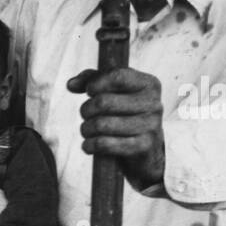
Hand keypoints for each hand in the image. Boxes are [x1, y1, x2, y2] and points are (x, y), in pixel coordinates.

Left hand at [67, 65, 164, 189]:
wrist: (147, 149)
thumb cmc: (125, 113)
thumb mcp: (114, 91)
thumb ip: (92, 80)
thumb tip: (71, 84)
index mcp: (149, 84)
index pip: (117, 76)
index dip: (96, 83)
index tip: (89, 91)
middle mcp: (154, 103)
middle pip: (103, 102)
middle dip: (86, 109)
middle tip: (86, 114)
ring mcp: (151, 126)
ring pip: (101, 124)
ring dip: (86, 129)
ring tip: (87, 130)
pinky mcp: (143, 147)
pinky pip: (104, 144)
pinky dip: (89, 145)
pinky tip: (88, 144)